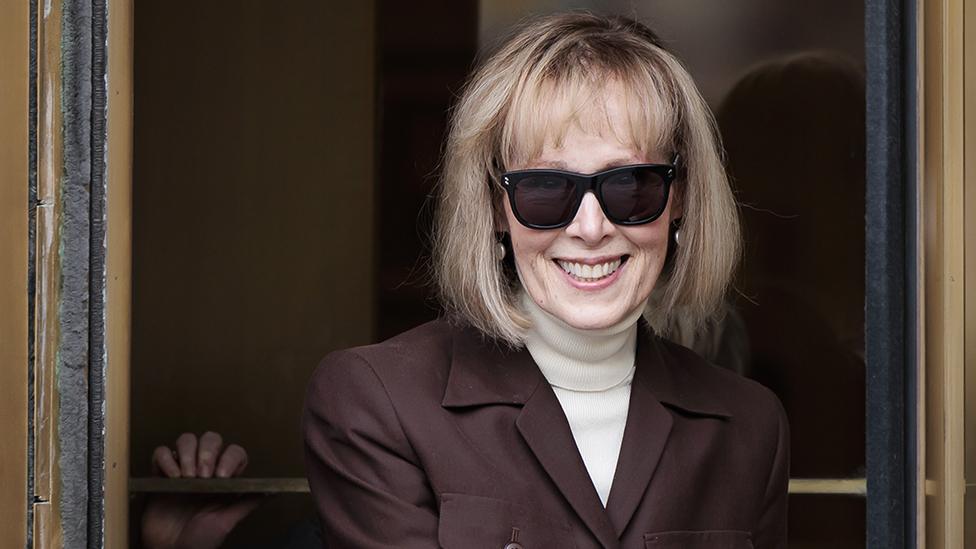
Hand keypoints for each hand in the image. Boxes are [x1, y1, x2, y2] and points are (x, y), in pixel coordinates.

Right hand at [142, 431, 260, 548]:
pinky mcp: (160, 475)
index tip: (221, 476)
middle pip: (211, 439)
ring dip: (187, 453)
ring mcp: (182, 470)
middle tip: (201, 475)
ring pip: (187, 440)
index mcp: (225, 479)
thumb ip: (247, 503)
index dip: (229, 457)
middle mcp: (205, 469)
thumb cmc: (200, 540)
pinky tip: (171, 476)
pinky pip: (161, 452)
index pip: (234, 451)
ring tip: (185, 476)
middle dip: (207, 452)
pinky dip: (166, 459)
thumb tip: (273, 491)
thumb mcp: (227, 522)